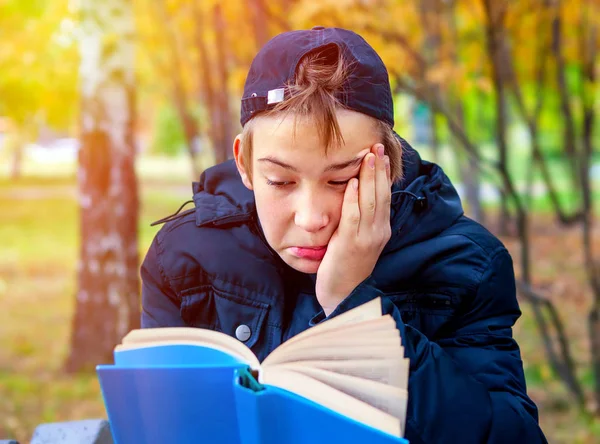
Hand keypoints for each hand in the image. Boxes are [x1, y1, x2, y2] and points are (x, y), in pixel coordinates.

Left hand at [315, 143, 391, 315]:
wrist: (344, 297)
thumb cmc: (347, 268)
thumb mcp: (357, 240)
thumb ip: (359, 221)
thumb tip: (354, 197)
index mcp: (380, 229)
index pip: (385, 196)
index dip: (383, 174)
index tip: (381, 153)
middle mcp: (378, 231)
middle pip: (381, 194)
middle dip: (379, 168)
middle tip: (377, 145)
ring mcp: (366, 238)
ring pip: (371, 201)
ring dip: (369, 176)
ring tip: (368, 155)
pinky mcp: (351, 244)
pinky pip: (354, 216)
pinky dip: (354, 198)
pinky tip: (353, 181)